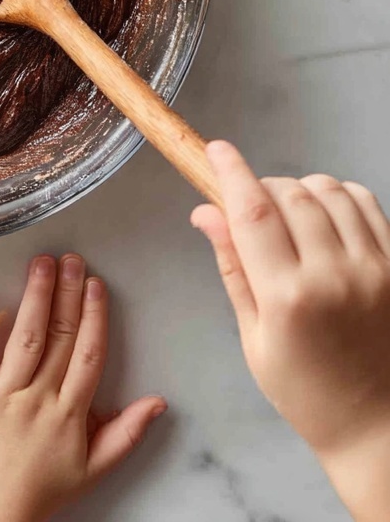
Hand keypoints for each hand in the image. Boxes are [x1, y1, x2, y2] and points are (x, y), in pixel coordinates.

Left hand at [0, 254, 166, 521]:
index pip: (88, 356)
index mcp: (70, 416)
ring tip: (40, 262)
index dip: (94, 317)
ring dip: (33, 297)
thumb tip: (159, 401)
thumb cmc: (39, 492)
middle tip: (71, 258)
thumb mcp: (91, 470)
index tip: (96, 284)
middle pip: (58, 338)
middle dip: (66, 295)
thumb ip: (125, 434)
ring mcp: (1, 396)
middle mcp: (38, 399)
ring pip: (23, 338)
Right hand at [193, 142, 389, 521]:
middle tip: (251, 205)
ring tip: (290, 211)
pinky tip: (327, 216)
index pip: (253, 212)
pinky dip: (340, 196)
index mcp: (287, 298)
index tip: (216, 150)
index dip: (231, 172)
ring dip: (301, 188)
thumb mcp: (254, 337)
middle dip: (262, 186)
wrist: (379, 428)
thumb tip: (205, 212)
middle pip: (290, 193)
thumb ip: (233, 267)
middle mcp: (333, 275)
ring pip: (330, 190)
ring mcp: (374, 268)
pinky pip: (367, 203)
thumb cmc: (307, 393)